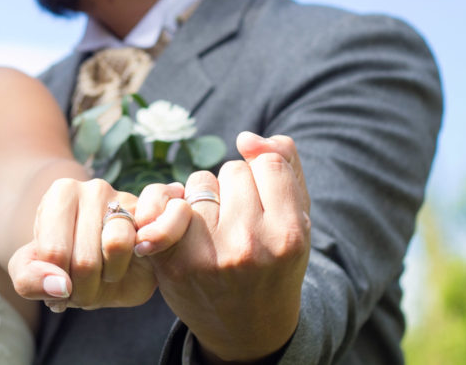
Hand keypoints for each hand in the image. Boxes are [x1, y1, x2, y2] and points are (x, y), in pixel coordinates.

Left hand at [9, 178, 191, 311]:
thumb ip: (29, 280)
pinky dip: (144, 258)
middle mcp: (94, 188)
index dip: (58, 284)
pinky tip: (137, 259)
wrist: (101, 261)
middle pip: (84, 259)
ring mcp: (127, 197)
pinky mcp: (157, 212)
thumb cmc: (63, 262)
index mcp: (60, 194)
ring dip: (111, 278)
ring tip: (104, 276)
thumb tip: (58, 286)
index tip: (60, 285)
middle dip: (84, 290)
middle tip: (82, 290)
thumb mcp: (32, 273)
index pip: (54, 254)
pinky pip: (154, 235)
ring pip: (117, 245)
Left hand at [149, 132, 310, 362]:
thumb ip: (285, 167)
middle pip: (232, 170)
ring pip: (199, 181)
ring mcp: (207, 255)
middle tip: (240, 221)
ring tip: (216, 229)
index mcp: (288, 235)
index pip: (268, 163)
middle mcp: (248, 245)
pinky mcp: (172, 261)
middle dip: (234, 188)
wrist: (247, 328)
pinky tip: (181, 226)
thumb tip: (247, 138)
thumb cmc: (275, 264)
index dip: (264, 177)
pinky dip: (172, 207)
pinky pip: (167, 200)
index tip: (263, 201)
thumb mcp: (298, 221)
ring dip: (205, 197)